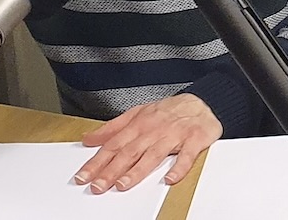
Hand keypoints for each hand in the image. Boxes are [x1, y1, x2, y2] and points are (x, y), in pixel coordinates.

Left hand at [76, 94, 221, 192]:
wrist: (204, 102)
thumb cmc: (170, 111)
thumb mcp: (137, 113)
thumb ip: (112, 128)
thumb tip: (89, 139)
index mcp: (139, 124)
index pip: (113, 145)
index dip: (97, 162)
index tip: (83, 176)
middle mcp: (154, 130)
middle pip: (129, 152)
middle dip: (111, 170)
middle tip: (97, 186)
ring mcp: (174, 135)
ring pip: (153, 154)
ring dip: (138, 170)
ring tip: (123, 185)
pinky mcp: (194, 139)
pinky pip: (187, 155)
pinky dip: (179, 167)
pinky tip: (170, 179)